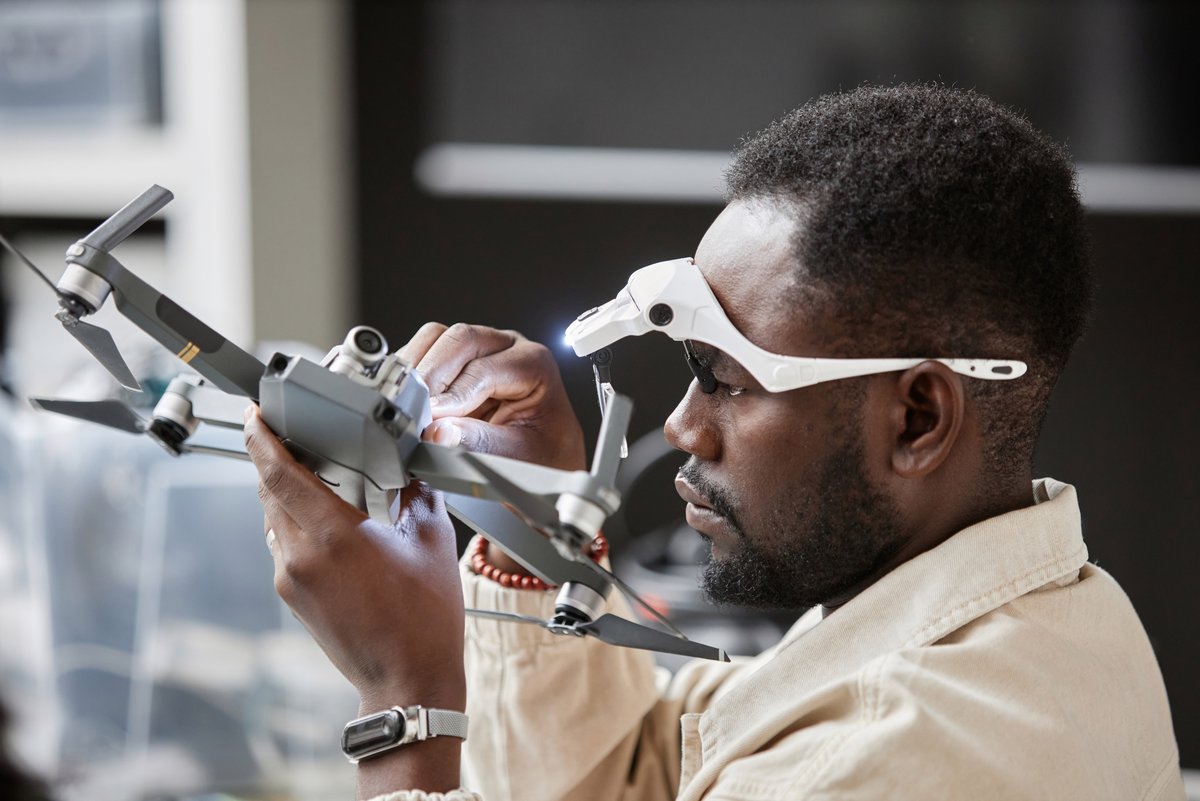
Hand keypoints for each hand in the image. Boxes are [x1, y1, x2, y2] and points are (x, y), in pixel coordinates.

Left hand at [243, 406, 463, 793]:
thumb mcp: (433, 541)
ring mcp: (291, 579)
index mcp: (332, 535)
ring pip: (274, 518)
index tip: (256, 414)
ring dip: (288, 492)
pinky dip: (298, 521)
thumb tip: (412, 467)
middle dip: (277, 459)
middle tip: (296, 434)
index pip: (277, 473)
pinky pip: (284, 544)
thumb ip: (418, 493)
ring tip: (318, 475)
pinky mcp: (292, 596)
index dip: (260, 438)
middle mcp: (300, 556)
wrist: (408, 682)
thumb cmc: (424, 620)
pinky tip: (329, 519)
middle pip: (270, 491)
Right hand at [400, 322, 585, 470]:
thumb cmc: (544, 454)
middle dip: (431, 375)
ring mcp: (482, 349)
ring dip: (417, 368)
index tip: (430, 420)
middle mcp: (508, 347)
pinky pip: (426, 350)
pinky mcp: (458, 360)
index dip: (453, 394)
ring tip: (407, 405)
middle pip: (460, 339)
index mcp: (534, 363)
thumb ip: (479, 443)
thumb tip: (438, 433)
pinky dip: (411, 372)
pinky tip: (407, 400)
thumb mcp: (519, 456)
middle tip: (412, 411)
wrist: (545, 459)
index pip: (485, 368)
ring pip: (437, 337)